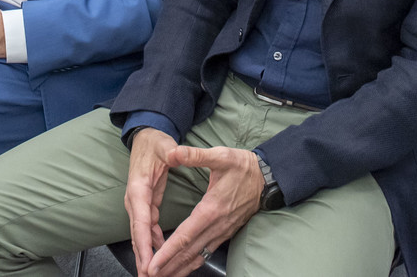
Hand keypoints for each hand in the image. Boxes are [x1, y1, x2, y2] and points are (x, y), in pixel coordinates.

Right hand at [124, 128, 174, 274]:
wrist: (146, 137)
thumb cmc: (155, 142)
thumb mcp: (164, 145)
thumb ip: (170, 151)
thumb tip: (174, 153)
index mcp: (139, 188)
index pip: (140, 220)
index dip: (144, 243)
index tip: (148, 262)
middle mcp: (135, 199)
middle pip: (137, 233)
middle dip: (142, 257)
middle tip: (148, 276)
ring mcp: (138, 203)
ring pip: (140, 234)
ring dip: (145, 254)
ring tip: (150, 274)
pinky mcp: (144, 204)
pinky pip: (147, 228)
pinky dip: (151, 244)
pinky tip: (159, 255)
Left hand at [148, 145, 262, 276]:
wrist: (267, 178)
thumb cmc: (243, 166)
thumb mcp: (220, 155)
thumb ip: (195, 155)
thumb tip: (173, 153)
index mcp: (211, 209)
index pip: (185, 236)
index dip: (168, 251)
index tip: (153, 264)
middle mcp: (217, 226)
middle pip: (189, 252)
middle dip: (168, 266)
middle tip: (149, 276)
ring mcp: (222, 232)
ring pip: (198, 256)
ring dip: (179, 269)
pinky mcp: (226, 233)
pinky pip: (206, 253)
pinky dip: (192, 263)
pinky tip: (182, 268)